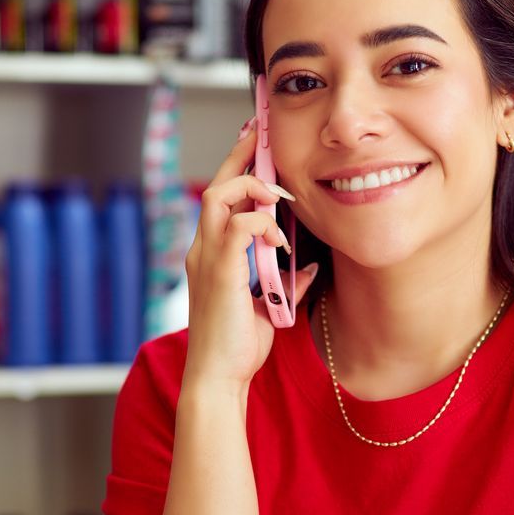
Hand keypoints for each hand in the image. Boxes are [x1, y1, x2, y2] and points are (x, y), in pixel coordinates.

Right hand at [182, 118, 320, 392]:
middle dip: (241, 156)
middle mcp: (203, 250)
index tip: (256, 144)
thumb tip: (310, 266)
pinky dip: (262, 224)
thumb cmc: (239, 346)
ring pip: (219, 197)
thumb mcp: (270, 307)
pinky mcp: (219, 272)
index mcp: (212, 254)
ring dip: (252, 188)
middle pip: (216, 185)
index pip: (221, 198)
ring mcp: (207, 259)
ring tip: (279, 196)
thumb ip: (286, 282)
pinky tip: (280, 239)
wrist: (220, 378)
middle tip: (263, 136)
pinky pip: (238, 228)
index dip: (237, 167)